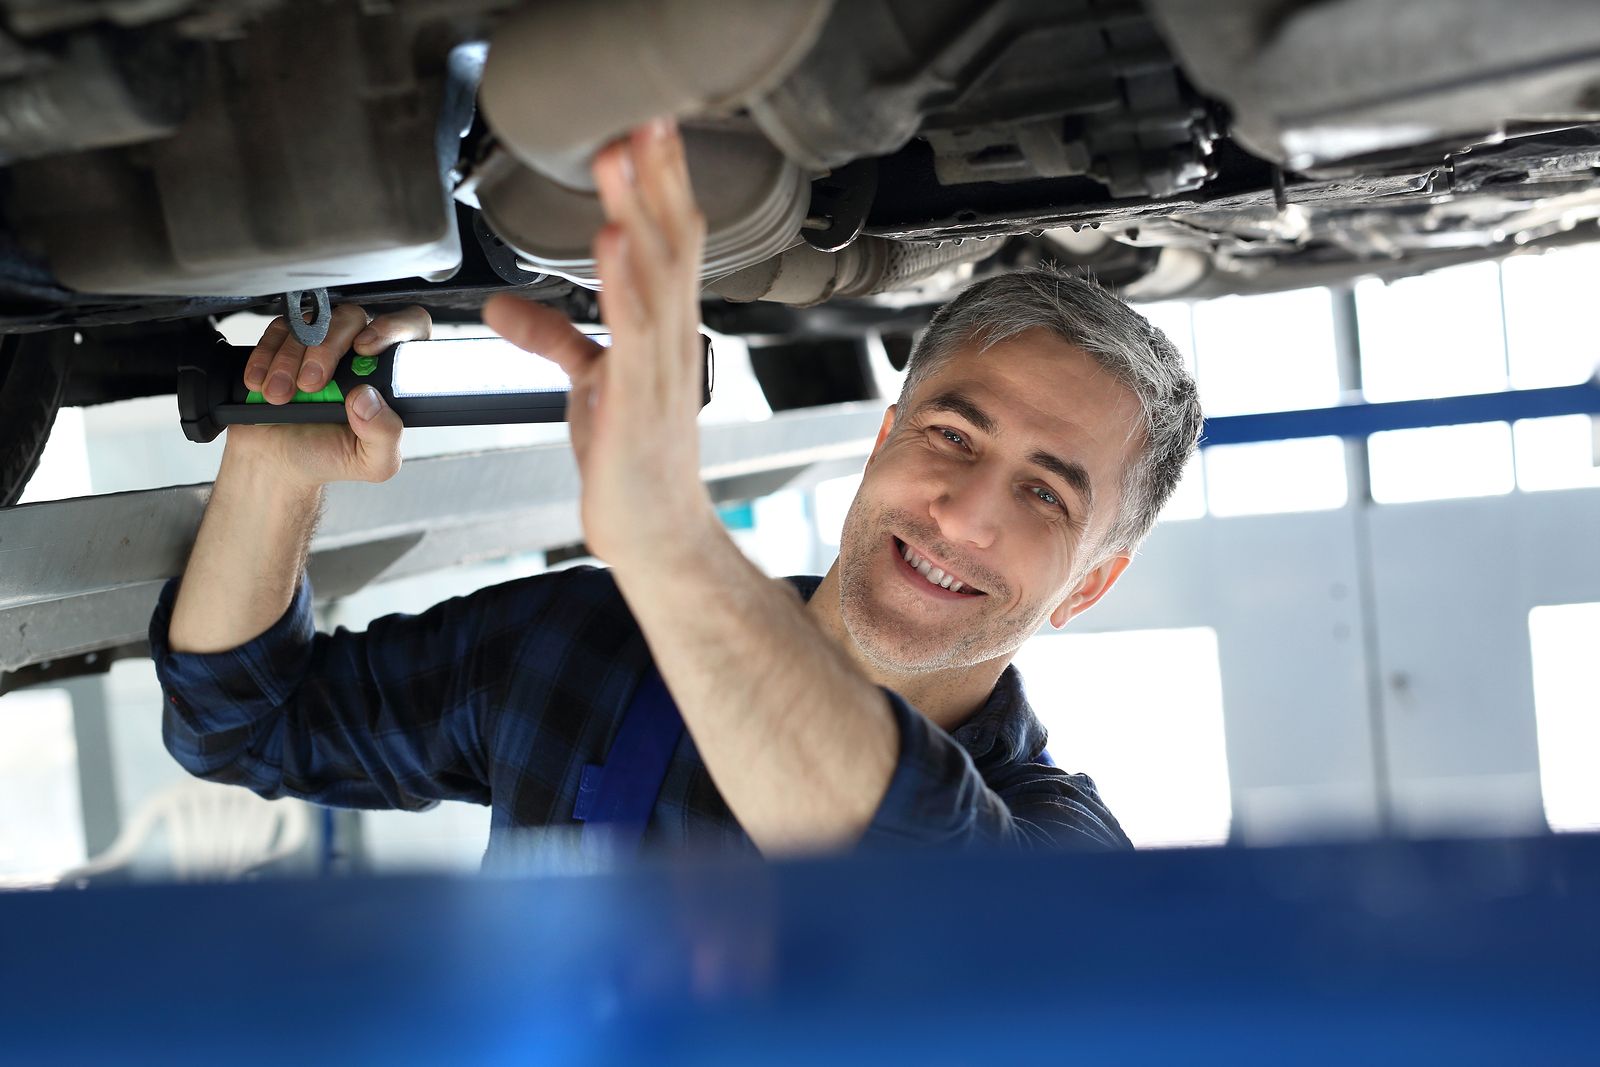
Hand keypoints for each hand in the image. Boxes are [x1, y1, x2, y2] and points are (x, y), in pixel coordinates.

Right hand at [225, 304, 430, 488]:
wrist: (280, 460)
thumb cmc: (331, 455)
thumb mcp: (372, 462)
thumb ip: (385, 435)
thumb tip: (369, 399)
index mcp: (390, 374)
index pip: (410, 326)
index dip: (392, 327)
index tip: (365, 349)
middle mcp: (359, 352)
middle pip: (352, 318)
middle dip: (326, 349)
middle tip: (311, 384)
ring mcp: (321, 342)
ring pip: (311, 322)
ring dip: (289, 359)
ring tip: (280, 397)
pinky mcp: (287, 340)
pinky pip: (278, 329)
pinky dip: (266, 356)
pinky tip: (261, 384)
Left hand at [483, 117, 714, 568]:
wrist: (654, 535)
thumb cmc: (631, 463)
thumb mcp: (586, 386)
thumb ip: (552, 336)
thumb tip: (504, 303)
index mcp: (660, 332)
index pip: (666, 243)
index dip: (658, 185)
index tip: (647, 131)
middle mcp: (669, 341)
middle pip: (671, 243)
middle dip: (658, 178)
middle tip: (645, 116)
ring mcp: (659, 369)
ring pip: (656, 275)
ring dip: (639, 210)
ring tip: (621, 157)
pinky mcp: (638, 400)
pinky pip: (634, 332)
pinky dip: (624, 283)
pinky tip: (612, 242)